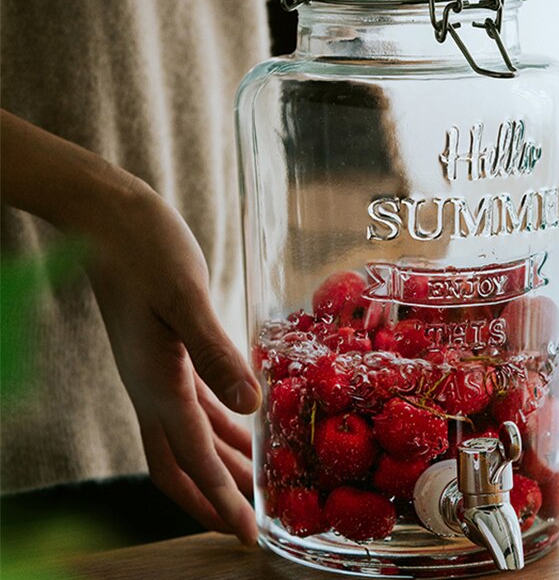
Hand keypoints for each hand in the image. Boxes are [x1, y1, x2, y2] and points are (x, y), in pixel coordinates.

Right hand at [85, 182, 260, 544]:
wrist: (109, 217)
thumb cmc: (145, 249)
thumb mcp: (185, 296)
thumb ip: (215, 353)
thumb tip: (250, 405)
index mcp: (156, 382)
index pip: (193, 459)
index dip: (223, 500)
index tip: (250, 535)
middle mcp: (152, 386)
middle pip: (181, 464)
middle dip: (213, 497)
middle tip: (250, 525)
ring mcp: (154, 370)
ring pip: (186, 436)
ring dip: (219, 463)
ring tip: (255, 483)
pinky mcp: (164, 350)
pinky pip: (190, 403)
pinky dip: (216, 423)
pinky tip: (239, 421)